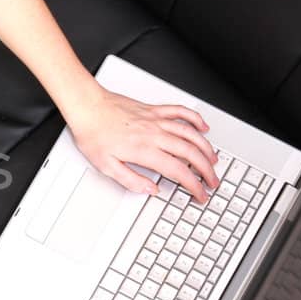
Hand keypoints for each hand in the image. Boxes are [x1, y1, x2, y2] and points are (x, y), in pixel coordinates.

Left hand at [64, 85, 220, 202]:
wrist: (86, 106)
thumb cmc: (93, 133)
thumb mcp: (106, 166)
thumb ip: (131, 180)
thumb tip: (151, 190)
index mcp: (145, 151)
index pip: (178, 171)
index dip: (193, 185)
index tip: (200, 193)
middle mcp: (154, 134)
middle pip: (190, 153)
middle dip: (206, 170)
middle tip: (213, 181)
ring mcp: (156, 120)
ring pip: (190, 133)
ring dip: (206, 148)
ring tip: (214, 160)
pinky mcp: (153, 109)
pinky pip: (180, 111)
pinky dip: (195, 119)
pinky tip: (202, 127)